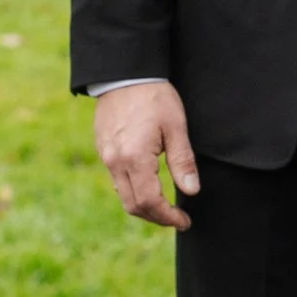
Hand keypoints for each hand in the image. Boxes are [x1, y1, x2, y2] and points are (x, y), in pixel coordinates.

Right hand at [92, 80, 199, 229]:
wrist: (124, 76)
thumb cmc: (155, 97)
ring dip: (144, 206)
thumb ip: (183, 161)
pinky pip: (117, 181)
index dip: (167, 216)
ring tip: (167, 207)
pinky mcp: (104, 151)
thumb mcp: (176, 127)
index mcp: (134, 158)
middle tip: (178, 218)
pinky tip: (151, 187)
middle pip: (133, 205)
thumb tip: (192, 191)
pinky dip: (134, 191)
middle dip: (156, 217)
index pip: (149, 202)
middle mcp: (115, 162)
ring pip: (123, 195)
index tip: (185, 221)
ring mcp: (106, 158)